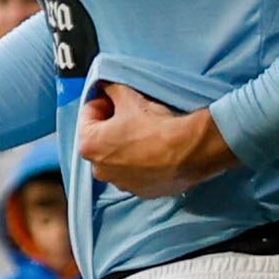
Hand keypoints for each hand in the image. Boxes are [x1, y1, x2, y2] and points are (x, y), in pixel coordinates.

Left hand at [77, 84, 236, 198]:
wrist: (191, 150)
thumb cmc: (155, 125)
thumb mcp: (129, 97)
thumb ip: (110, 89)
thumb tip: (105, 86)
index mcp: (89, 146)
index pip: (87, 116)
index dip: (102, 103)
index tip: (114, 98)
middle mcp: (99, 170)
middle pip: (100, 139)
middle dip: (111, 125)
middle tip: (131, 114)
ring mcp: (121, 183)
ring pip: (117, 158)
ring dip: (125, 145)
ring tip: (145, 133)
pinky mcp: (143, 192)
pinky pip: (136, 173)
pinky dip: (140, 162)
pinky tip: (155, 150)